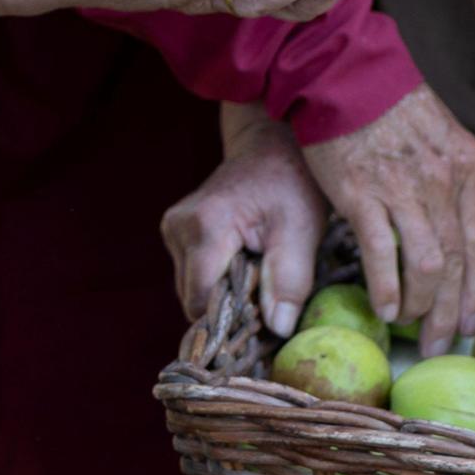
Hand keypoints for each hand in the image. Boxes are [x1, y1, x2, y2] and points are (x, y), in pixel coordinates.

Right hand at [163, 104, 329, 331]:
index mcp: (205, 226)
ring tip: (256, 278)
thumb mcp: (302, 231)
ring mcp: (173, 228)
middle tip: (265, 300)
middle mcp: (178, 227)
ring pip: (192, 289)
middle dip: (227, 309)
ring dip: (222, 294)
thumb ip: (290, 280)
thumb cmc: (293, 184)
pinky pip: (193, 275)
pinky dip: (217, 280)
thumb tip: (278, 328)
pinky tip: (243, 266)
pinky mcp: (176, 231)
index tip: (261, 327)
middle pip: (194, 298)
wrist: (274, 145)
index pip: (201, 300)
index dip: (230, 321)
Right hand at [296, 86, 474, 348]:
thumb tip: (451, 227)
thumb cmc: (386, 103)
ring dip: (421, 307)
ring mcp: (404, 188)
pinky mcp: (363, 194)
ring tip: (410, 327)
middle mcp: (442, 180)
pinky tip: (385, 308)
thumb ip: (448, 179)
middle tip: (442, 343)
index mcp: (466, 166)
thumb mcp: (437, 134)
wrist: (343, 71)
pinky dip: (387, 288)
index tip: (474, 320)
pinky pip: (382, 254)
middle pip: (457, 264)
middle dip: (452, 313)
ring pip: (427, 267)